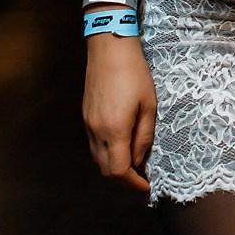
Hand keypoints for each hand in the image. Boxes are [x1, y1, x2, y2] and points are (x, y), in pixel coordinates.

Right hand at [82, 34, 155, 192]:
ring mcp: (87, 124)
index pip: (119, 171)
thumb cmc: (134, 73)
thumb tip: (140, 161)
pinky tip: (122, 148)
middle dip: (124, 181)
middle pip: (105, 170)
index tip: (147, 187)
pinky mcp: (85, 117)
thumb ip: (144, 137)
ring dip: (114, 168)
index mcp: (114, 130)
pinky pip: (94, 146)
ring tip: (134, 166)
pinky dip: (107, 155)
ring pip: (97, 160)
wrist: (109, 47)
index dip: (133, 184)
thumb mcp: (149, 105)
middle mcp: (96, 131)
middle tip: (142, 180)